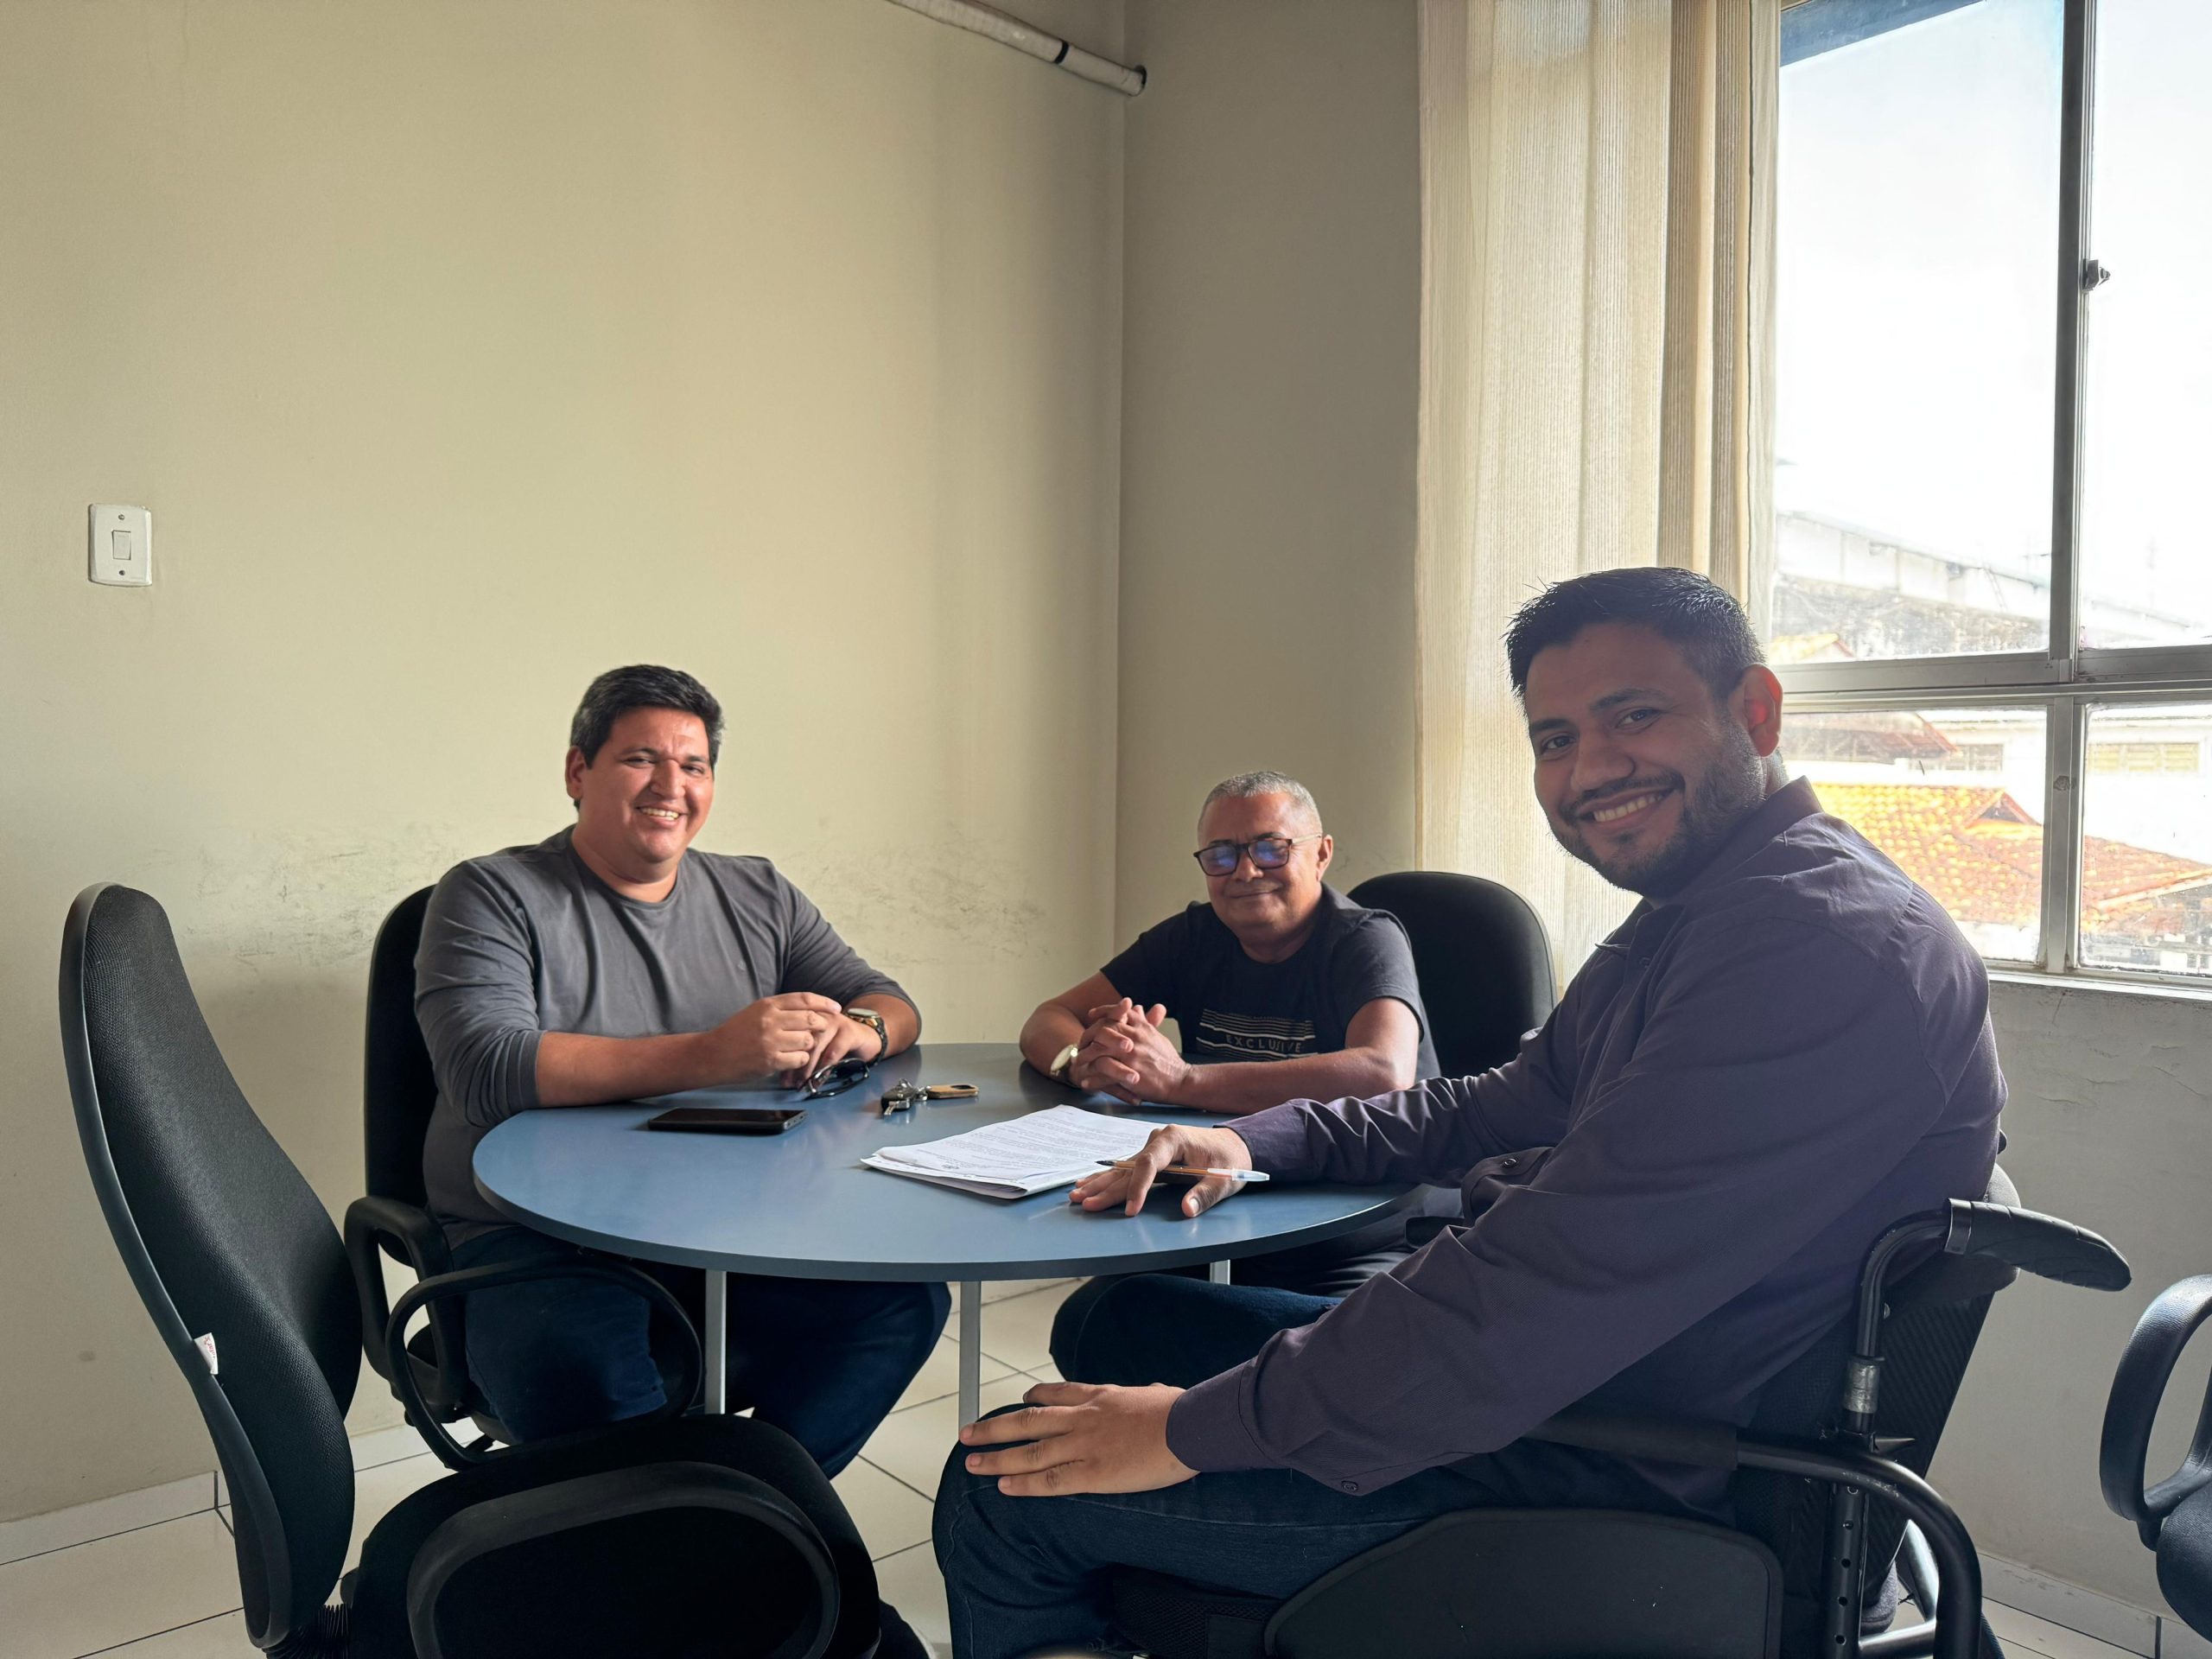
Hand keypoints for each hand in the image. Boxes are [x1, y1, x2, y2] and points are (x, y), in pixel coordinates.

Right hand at [702, 992, 843, 1080]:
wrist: (713, 1054)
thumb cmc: (735, 1033)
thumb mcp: (755, 1012)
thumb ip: (780, 1010)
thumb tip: (810, 1010)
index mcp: (767, 1005)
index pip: (804, 999)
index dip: (824, 1003)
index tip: (836, 1008)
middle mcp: (771, 1020)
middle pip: (810, 1019)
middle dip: (820, 1026)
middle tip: (821, 1032)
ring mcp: (771, 1040)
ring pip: (807, 1040)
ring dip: (808, 1046)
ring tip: (799, 1049)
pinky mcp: (771, 1060)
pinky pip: (799, 1059)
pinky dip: (800, 1061)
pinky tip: (792, 1061)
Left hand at [784, 1011, 884, 1088]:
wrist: (865, 1036)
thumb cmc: (835, 1044)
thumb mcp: (814, 1048)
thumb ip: (798, 1056)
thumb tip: (783, 1078)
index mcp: (804, 1014)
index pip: (790, 1033)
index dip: (784, 1055)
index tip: (780, 1076)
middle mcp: (817, 1014)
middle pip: (800, 1037)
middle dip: (794, 1063)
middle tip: (791, 1082)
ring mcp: (833, 1021)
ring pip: (816, 1044)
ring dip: (809, 1067)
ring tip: (804, 1083)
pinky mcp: (848, 1030)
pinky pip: (834, 1051)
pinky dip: (826, 1067)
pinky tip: (822, 1078)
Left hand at [959, 1381, 1194, 1495]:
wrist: (1189, 1425)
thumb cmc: (1182, 1410)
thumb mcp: (1159, 1393)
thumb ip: (1148, 1395)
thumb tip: (1155, 1393)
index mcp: (1100, 1396)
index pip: (1058, 1392)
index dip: (1034, 1396)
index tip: (1021, 1399)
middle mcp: (1083, 1418)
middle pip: (1028, 1421)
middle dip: (995, 1428)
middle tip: (968, 1434)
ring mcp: (1083, 1445)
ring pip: (1029, 1451)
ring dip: (996, 1457)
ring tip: (971, 1463)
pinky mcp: (1092, 1474)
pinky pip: (1050, 1480)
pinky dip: (1023, 1483)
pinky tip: (1003, 1485)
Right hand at [1069, 1123, 1254, 1217]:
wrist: (1235, 1145)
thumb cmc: (1230, 1160)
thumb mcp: (1224, 1180)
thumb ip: (1205, 1195)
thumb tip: (1186, 1209)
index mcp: (1174, 1139)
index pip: (1148, 1164)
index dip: (1138, 1188)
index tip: (1132, 1210)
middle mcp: (1158, 1140)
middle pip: (1127, 1168)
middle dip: (1106, 1187)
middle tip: (1085, 1203)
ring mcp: (1152, 1147)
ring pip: (1122, 1169)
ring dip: (1100, 1184)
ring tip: (1077, 1195)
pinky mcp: (1151, 1156)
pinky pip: (1126, 1170)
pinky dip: (1108, 1179)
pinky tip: (1090, 1185)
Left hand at [1070, 999, 1188, 1104]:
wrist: (1180, 1080)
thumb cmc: (1168, 1059)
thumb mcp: (1156, 1035)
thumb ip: (1144, 1021)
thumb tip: (1136, 1008)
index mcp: (1141, 1028)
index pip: (1118, 1013)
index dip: (1103, 1012)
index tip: (1092, 1015)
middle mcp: (1135, 1039)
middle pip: (1104, 1029)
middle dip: (1088, 1035)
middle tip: (1080, 1042)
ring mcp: (1131, 1056)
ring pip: (1100, 1050)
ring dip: (1086, 1057)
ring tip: (1077, 1063)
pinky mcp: (1129, 1074)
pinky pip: (1105, 1074)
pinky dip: (1094, 1079)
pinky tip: (1086, 1082)